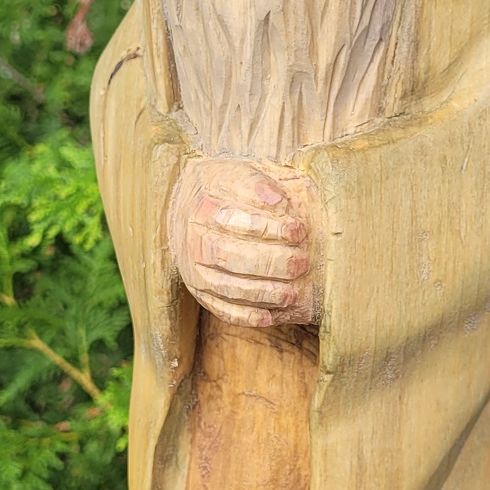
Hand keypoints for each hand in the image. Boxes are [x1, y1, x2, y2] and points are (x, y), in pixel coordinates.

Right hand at [167, 157, 321, 328]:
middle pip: (228, 255)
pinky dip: (245, 316)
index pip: (231, 219)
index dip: (267, 227)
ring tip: (292, 294)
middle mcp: (193, 239)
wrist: (188, 206)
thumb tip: (278, 201)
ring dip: (262, 292)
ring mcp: (194, 269)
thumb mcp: (239, 172)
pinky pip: (220, 309)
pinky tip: (269, 317)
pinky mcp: (200, 292)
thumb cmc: (226, 189)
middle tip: (302, 262)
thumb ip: (259, 183)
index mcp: (203, 204)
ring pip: (225, 286)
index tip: (298, 229)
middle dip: (269, 262)